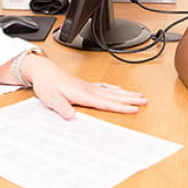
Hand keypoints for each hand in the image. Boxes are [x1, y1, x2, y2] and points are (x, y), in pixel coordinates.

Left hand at [22, 55, 147, 118]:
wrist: (43, 70)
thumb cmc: (47, 85)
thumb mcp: (51, 99)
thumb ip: (62, 107)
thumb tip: (71, 116)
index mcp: (83, 94)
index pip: (106, 103)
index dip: (121, 107)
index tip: (134, 109)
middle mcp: (88, 89)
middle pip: (113, 95)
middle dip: (129, 99)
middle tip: (145, 101)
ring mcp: (88, 86)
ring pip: (111, 90)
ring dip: (125, 93)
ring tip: (139, 96)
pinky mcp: (85, 85)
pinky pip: (104, 87)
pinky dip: (114, 89)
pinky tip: (119, 90)